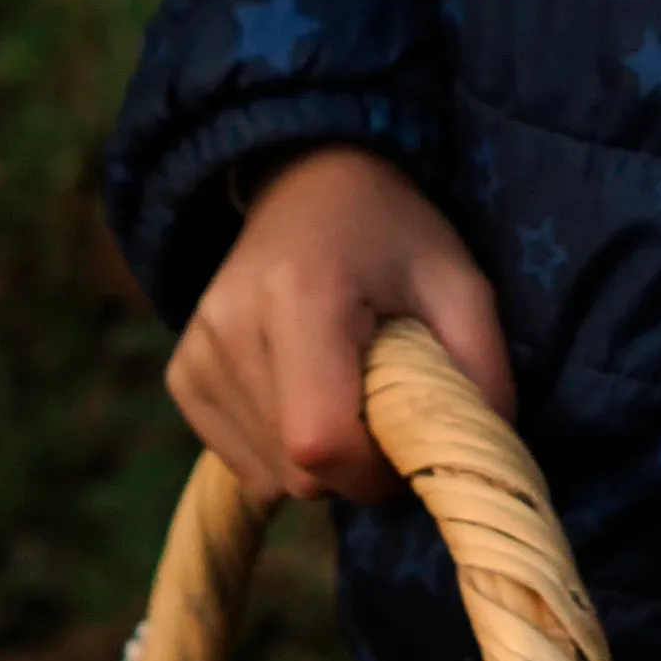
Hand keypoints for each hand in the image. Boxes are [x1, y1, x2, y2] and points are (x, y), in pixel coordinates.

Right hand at [164, 144, 515, 503]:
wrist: (312, 183)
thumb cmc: (394, 235)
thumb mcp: (461, 285)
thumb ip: (478, 376)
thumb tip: (472, 469)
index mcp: (302, 295)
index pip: (321, 442)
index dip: (375, 466)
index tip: (406, 432)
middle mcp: (231, 326)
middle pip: (296, 471)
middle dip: (354, 465)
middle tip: (381, 401)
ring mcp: (196, 353)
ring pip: (270, 477)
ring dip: (319, 458)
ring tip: (342, 384)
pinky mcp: (182, 376)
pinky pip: (241, 463)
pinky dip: (281, 450)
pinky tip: (302, 389)